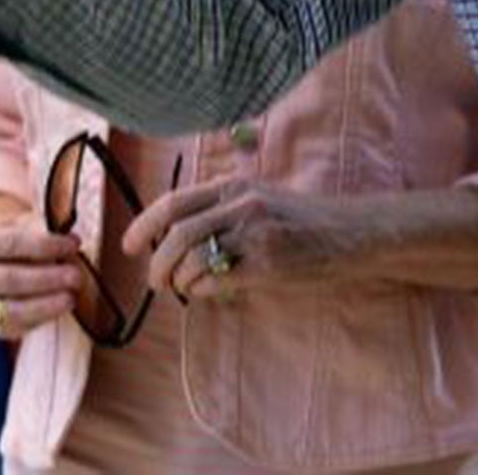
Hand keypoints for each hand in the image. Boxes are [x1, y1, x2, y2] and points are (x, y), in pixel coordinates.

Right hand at [0, 193, 83, 340]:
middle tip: (76, 276)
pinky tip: (60, 309)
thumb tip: (71, 241)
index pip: (13, 243)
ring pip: (12, 310)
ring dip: (45, 305)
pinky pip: (16, 328)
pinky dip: (41, 319)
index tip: (75, 244)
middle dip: (47, 278)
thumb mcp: (26, 224)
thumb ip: (44, 229)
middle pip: (11, 279)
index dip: (46, 244)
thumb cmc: (19, 240)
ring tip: (71, 297)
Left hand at [122, 177, 368, 302]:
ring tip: (186, 288)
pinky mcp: (269, 264)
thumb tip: (174, 236)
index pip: (175, 202)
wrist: (350, 233)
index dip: (144, 225)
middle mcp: (243, 205)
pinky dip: (205, 291)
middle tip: (155, 281)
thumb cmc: (303, 220)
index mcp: (236, 186)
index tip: (128, 245)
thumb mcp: (260, 199)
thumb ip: (221, 210)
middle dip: (156, 263)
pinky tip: (214, 291)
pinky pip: (218, 282)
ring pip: (193, 260)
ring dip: (180, 281)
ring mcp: (256, 235)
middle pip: (177, 234)